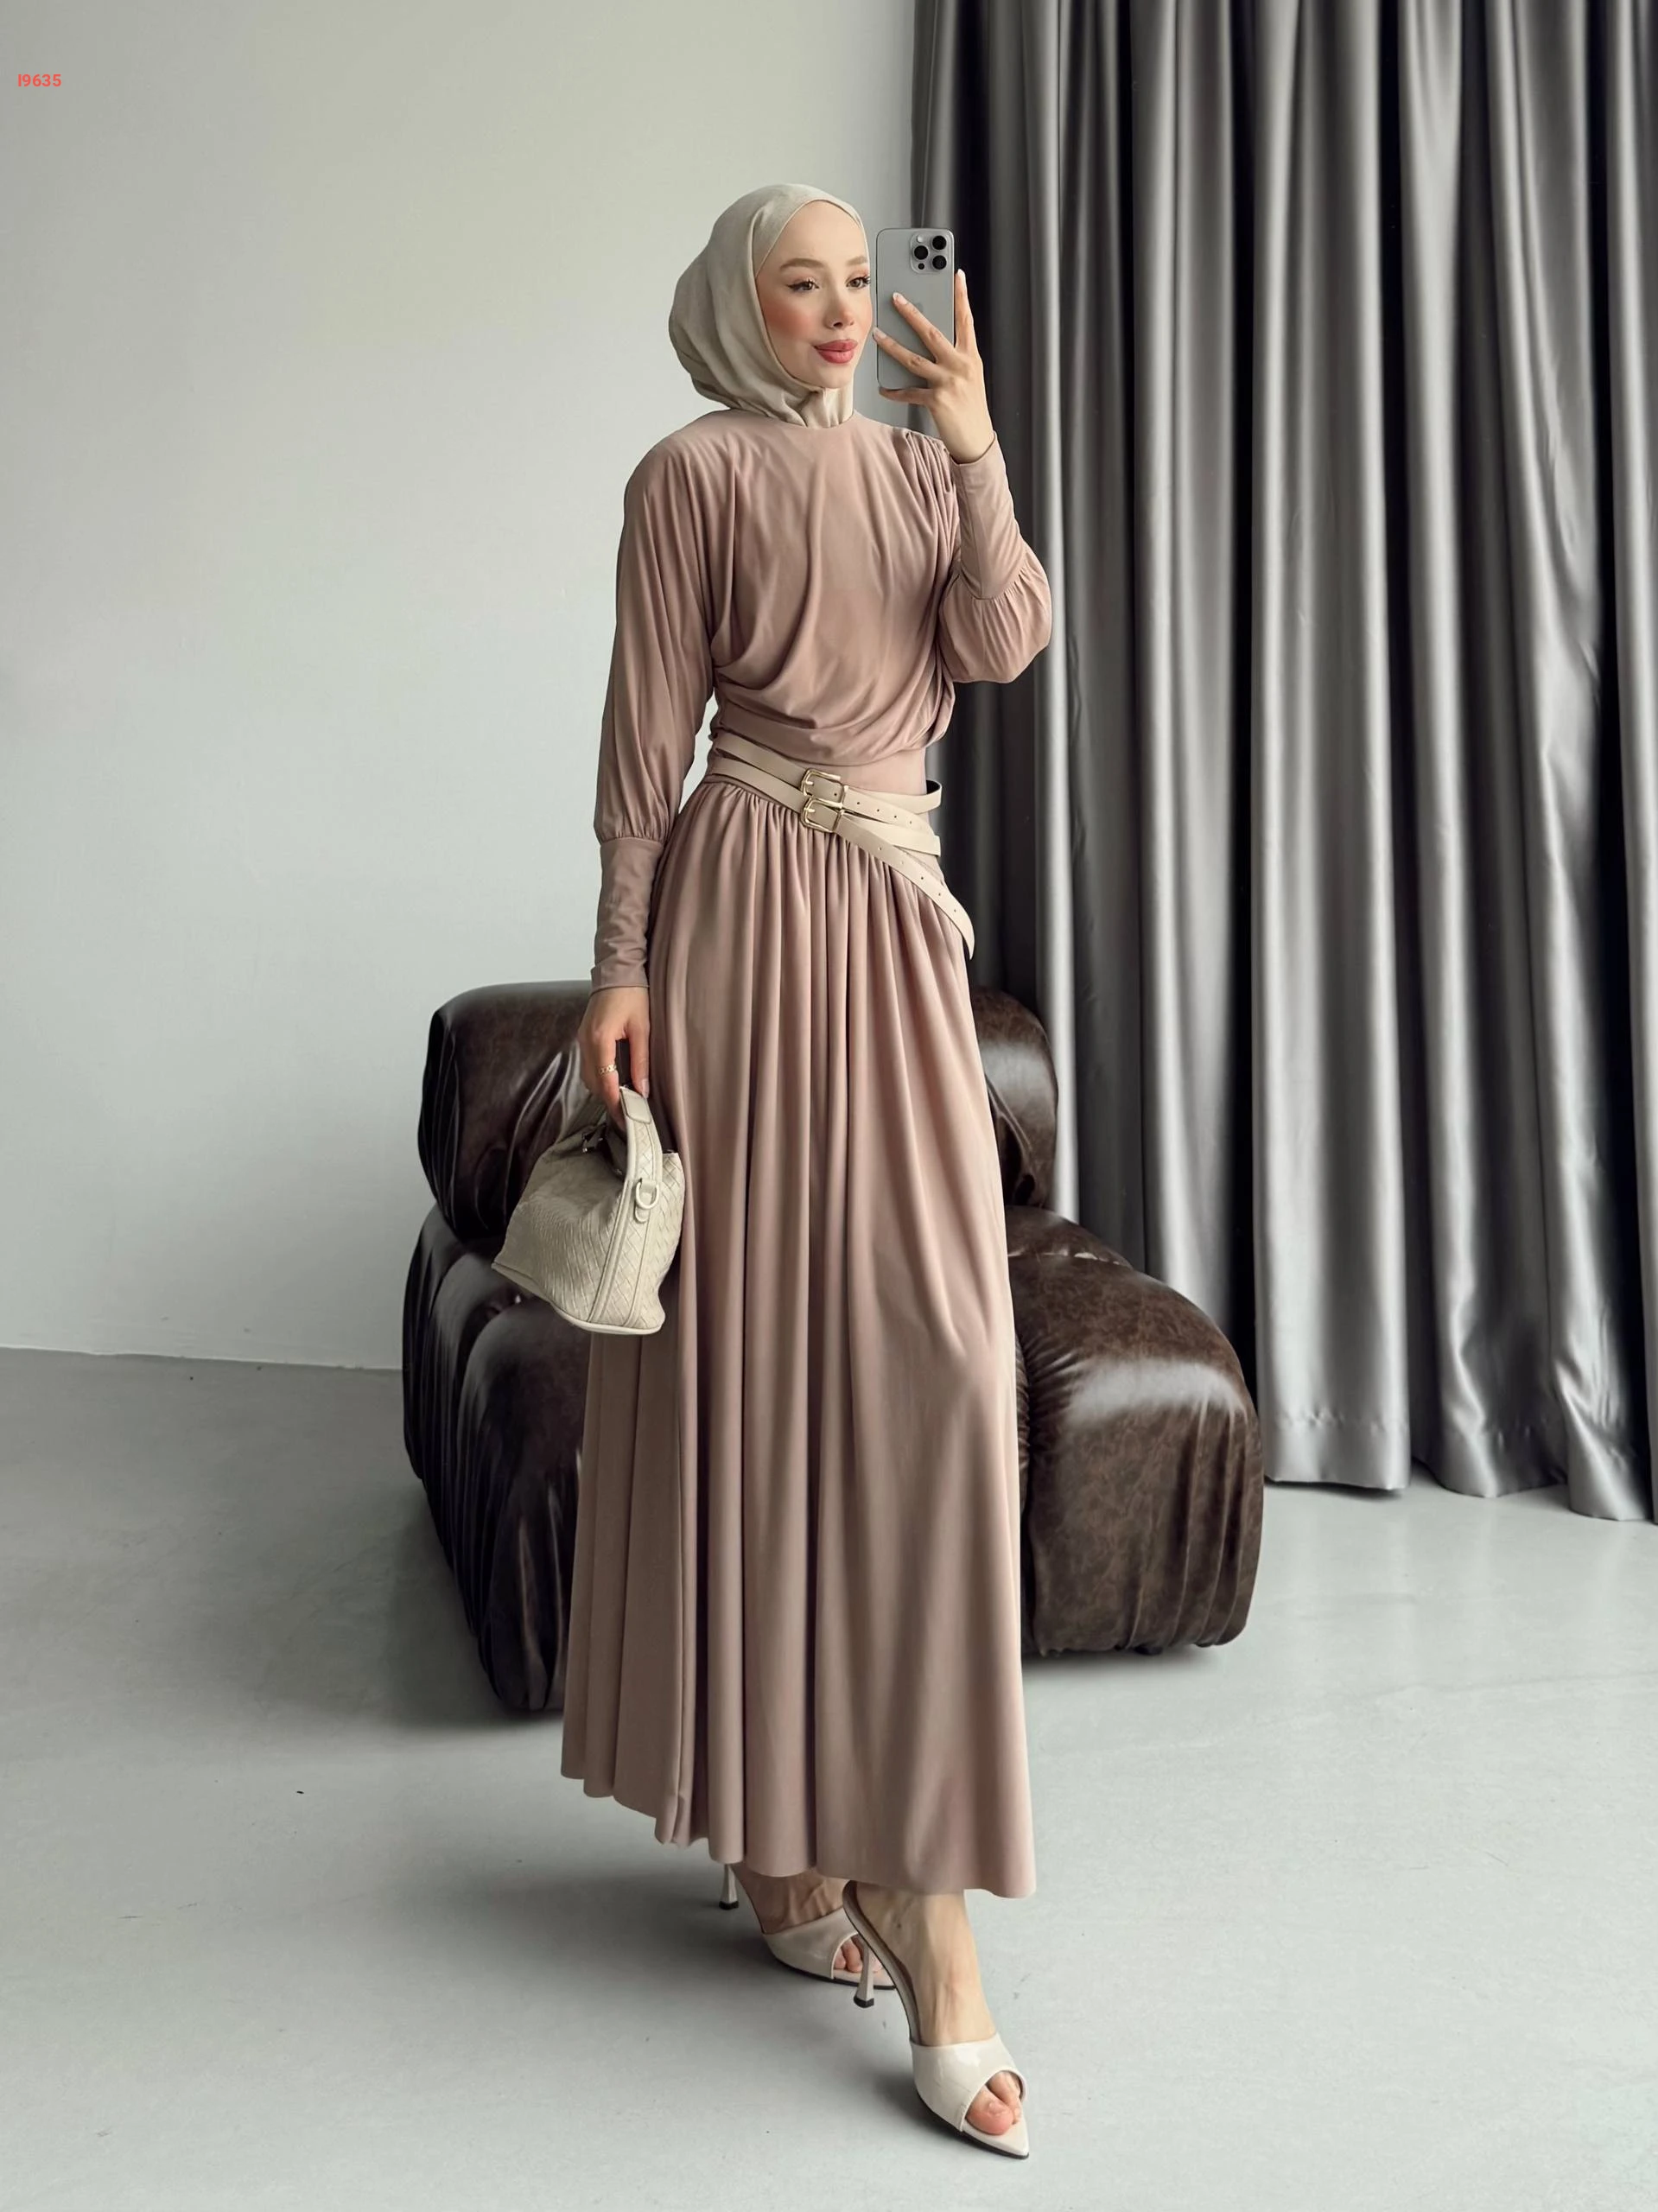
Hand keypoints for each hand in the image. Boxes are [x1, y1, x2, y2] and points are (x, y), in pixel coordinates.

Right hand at [579, 984, 649, 1126]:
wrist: (618, 970)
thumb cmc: (632, 994)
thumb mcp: (643, 1028)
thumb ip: (641, 1061)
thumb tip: (642, 1088)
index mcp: (600, 1039)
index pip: (605, 1083)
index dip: (616, 1104)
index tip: (628, 1119)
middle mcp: (586, 1042)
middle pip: (593, 1084)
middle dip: (610, 1101)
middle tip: (629, 1115)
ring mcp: (582, 1039)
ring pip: (588, 1077)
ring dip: (604, 1091)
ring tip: (625, 1102)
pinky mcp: (584, 1037)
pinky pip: (589, 1066)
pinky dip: (600, 1078)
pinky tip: (615, 1082)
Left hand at [871, 267, 996, 464]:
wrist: (977, 440)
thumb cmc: (972, 408)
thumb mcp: (970, 377)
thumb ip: (956, 358)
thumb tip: (933, 342)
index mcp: (971, 357)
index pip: (966, 320)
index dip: (962, 297)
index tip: (957, 275)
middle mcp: (960, 366)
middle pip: (932, 333)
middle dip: (912, 314)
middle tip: (897, 298)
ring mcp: (948, 383)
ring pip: (914, 359)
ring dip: (893, 346)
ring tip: (878, 335)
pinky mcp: (936, 401)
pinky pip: (909, 392)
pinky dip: (894, 390)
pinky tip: (884, 387)